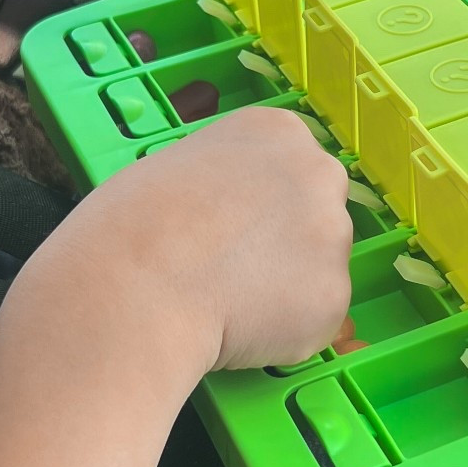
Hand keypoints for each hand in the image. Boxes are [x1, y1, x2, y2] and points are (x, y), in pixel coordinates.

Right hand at [68, 106, 354, 372]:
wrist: (135, 287)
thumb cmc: (132, 225)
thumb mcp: (178, 165)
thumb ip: (227, 181)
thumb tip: (233, 216)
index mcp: (277, 132)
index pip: (289, 166)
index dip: (258, 203)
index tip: (232, 225)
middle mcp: (319, 174)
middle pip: (315, 212)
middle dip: (283, 242)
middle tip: (231, 270)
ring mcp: (334, 236)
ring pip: (316, 270)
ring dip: (283, 289)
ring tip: (224, 302)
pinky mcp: (335, 297)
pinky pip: (312, 320)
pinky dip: (282, 334)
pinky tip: (237, 329)